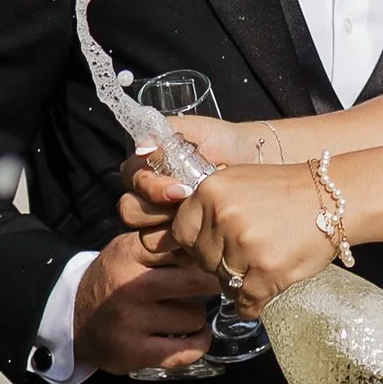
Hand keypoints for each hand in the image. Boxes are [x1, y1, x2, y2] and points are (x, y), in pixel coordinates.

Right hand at [71, 227, 222, 375]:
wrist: (74, 318)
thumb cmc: (113, 280)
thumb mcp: (128, 249)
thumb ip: (163, 243)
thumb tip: (210, 244)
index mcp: (128, 253)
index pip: (183, 248)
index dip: (202, 255)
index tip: (210, 260)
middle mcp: (129, 286)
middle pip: (196, 282)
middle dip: (210, 283)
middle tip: (212, 285)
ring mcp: (130, 322)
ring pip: (194, 316)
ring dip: (197, 315)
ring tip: (185, 311)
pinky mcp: (134, 353)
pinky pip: (187, 350)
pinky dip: (199, 343)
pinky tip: (196, 335)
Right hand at [115, 120, 277, 233]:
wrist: (252, 161)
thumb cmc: (222, 141)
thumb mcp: (194, 129)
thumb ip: (165, 132)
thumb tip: (142, 148)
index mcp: (146, 169)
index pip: (131, 182)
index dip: (152, 189)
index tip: (182, 190)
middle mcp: (148, 197)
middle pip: (130, 212)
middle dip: (158, 212)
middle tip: (191, 205)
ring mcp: (162, 221)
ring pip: (146, 237)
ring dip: (172, 231)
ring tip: (202, 219)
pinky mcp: (180, 241)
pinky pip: (170, 254)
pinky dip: (187, 248)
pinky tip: (208, 234)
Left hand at [145, 158, 339, 302]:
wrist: (335, 199)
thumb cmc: (288, 192)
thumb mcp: (239, 183)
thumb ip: (207, 206)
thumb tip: (173, 240)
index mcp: (210, 191)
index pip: (181, 233)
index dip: (198, 242)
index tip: (216, 243)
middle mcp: (223, 216)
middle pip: (202, 260)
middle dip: (220, 262)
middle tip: (248, 252)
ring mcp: (244, 245)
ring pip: (223, 282)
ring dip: (240, 281)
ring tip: (263, 264)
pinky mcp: (266, 271)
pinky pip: (245, 302)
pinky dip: (254, 302)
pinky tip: (267, 287)